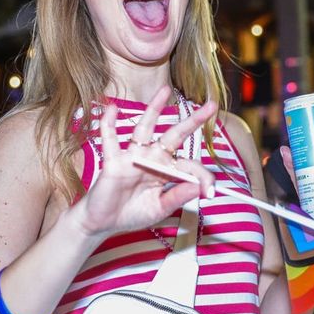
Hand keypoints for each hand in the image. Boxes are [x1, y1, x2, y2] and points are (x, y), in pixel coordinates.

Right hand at [78, 85, 216, 237]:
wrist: (103, 223)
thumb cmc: (131, 214)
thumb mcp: (159, 209)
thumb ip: (177, 197)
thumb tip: (197, 187)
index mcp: (165, 171)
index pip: (188, 165)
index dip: (202, 176)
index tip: (211, 191)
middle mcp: (151, 159)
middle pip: (174, 135)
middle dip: (192, 121)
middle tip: (210, 106)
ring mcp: (132, 157)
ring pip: (144, 128)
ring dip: (154, 108)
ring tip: (165, 89)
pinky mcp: (113, 161)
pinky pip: (109, 139)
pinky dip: (108, 123)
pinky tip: (111, 108)